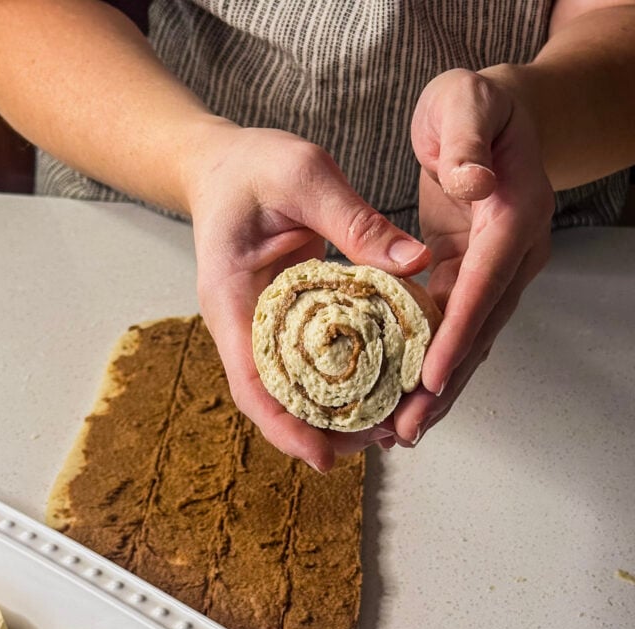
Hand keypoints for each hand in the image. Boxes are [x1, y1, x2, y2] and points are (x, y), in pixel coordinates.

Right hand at [186, 122, 430, 470]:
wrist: (219, 164)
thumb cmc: (252, 166)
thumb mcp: (304, 175)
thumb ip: (355, 219)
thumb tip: (415, 262)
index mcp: (231, 298)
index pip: (252, 382)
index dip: (286, 426)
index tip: (324, 458)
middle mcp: (239, 324)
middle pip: (272, 401)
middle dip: (319, 433)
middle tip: (377, 441)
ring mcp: (255, 328)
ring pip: (288, 391)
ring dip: (330, 416)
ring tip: (382, 427)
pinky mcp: (277, 322)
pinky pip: (303, 366)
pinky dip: (334, 384)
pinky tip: (372, 389)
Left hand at [388, 68, 554, 445]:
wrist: (493, 116)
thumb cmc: (473, 105)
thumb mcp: (464, 104)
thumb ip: (466, 139)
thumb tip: (470, 182)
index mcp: (513, 216)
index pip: (484, 283)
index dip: (457, 333)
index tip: (430, 377)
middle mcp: (514, 254)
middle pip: (480, 329)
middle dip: (444, 384)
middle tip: (409, 429)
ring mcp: (496, 272)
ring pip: (468, 341)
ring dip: (437, 390)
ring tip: (402, 433)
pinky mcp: (471, 279)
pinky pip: (451, 330)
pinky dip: (428, 365)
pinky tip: (402, 399)